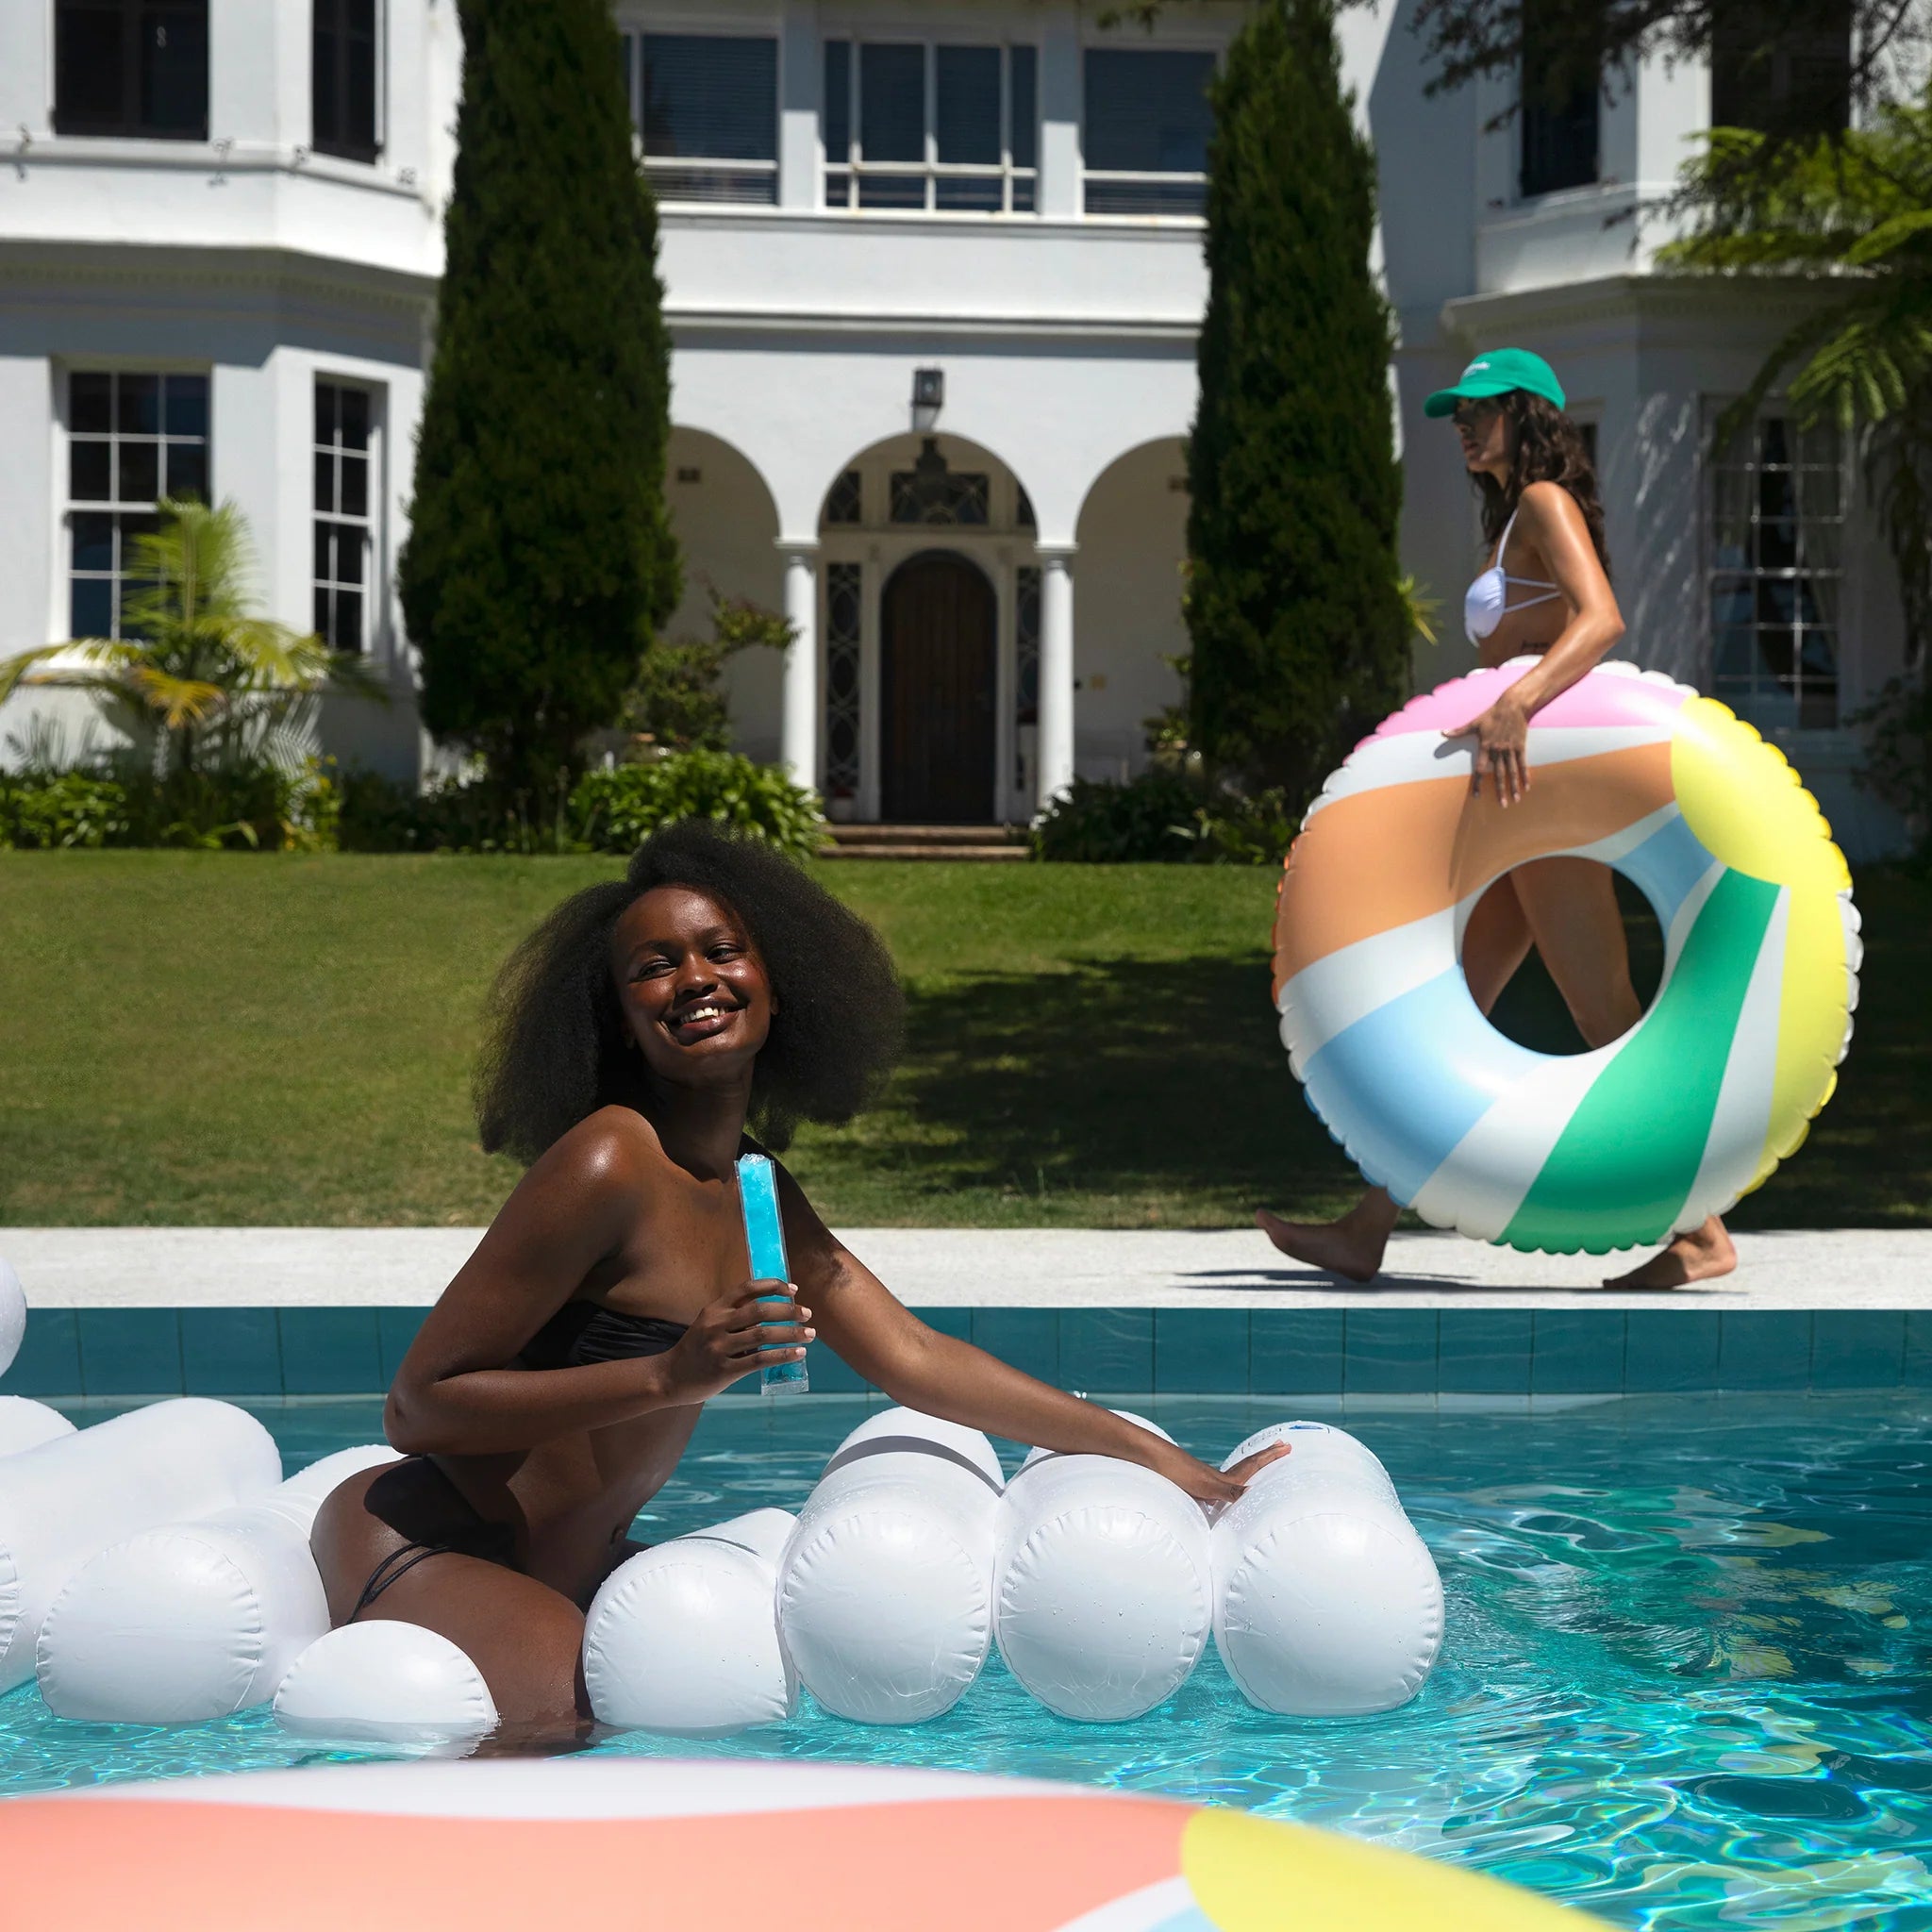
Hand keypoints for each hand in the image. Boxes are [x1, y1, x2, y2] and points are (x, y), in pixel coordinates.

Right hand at [660, 1281, 814, 1403]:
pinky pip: (759, 1360)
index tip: (793, 1289)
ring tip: (809, 1334)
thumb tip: (773, 1311)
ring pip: (763, 1335)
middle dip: (788, 1310)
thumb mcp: (708, 1324)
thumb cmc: (696, 1349)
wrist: (669, 1377)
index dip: (773, 1286)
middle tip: (807, 1314)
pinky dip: (782, 1355)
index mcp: (714, 1309)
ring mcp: (719, 1348)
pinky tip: (798, 1354)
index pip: (747, 1288)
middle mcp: (716, 1325)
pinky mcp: (724, 1370)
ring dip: (791, 1333)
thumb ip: (734, 1316)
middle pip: (760, 1311)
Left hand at [1158, 1438, 1289, 1504]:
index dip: (1270, 1457)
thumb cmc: (1174, 1472)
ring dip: (1245, 1471)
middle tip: (1281, 1447)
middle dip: (1264, 1459)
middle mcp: (1214, 1477)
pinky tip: (1213, 1497)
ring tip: (1255, 1468)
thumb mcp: (1205, 1485)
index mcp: (1223, 1478)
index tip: (1287, 1446)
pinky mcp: (1185, 1485)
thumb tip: (1255, 1495)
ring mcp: (1200, 1480)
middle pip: (1245, 1466)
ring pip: (1229, 1475)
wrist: (1145, 1459)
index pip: (1252, 1465)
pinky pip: (1212, 1486)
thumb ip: (1230, 1492)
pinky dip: (1221, 1488)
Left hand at [1448, 696, 1529, 806]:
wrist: (1513, 706)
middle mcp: (1498, 751)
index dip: (1479, 783)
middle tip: (1502, 805)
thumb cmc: (1492, 714)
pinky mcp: (1521, 747)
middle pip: (1499, 775)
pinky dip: (1525, 775)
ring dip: (1514, 787)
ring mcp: (1510, 749)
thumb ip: (1459, 731)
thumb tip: (1443, 733)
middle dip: (1500, 791)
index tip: (1477, 795)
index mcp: (1486, 747)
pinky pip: (1523, 764)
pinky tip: (1527, 787)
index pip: (1481, 769)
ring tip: (1516, 800)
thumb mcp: (1474, 722)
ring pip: (1512, 772)